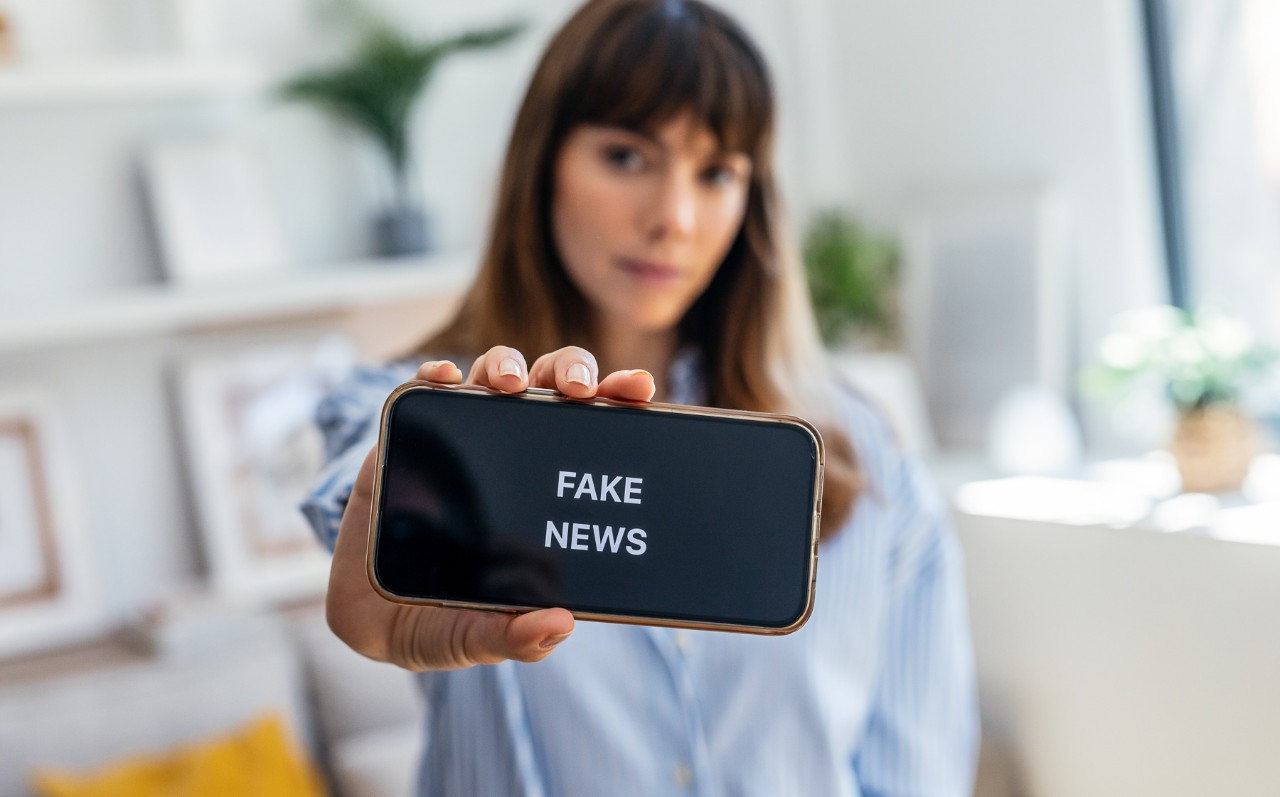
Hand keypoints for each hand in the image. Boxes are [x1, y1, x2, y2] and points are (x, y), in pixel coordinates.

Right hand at [326, 345, 656, 670]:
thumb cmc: (435, 621)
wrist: (364, 615)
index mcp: (550, 495)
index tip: (639, 392)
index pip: (595, 435)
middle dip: (573, 371)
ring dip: (508, 367)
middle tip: (576, 389)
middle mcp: (515, 457)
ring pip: (497, 379)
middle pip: (553, 389)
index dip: (619, 405)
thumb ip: (511, 637)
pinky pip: (428, 392)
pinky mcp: (412, 439)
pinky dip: (438, 377)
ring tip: (509, 385)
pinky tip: (445, 379)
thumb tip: (558, 624)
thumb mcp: (474, 636)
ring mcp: (465, 443)